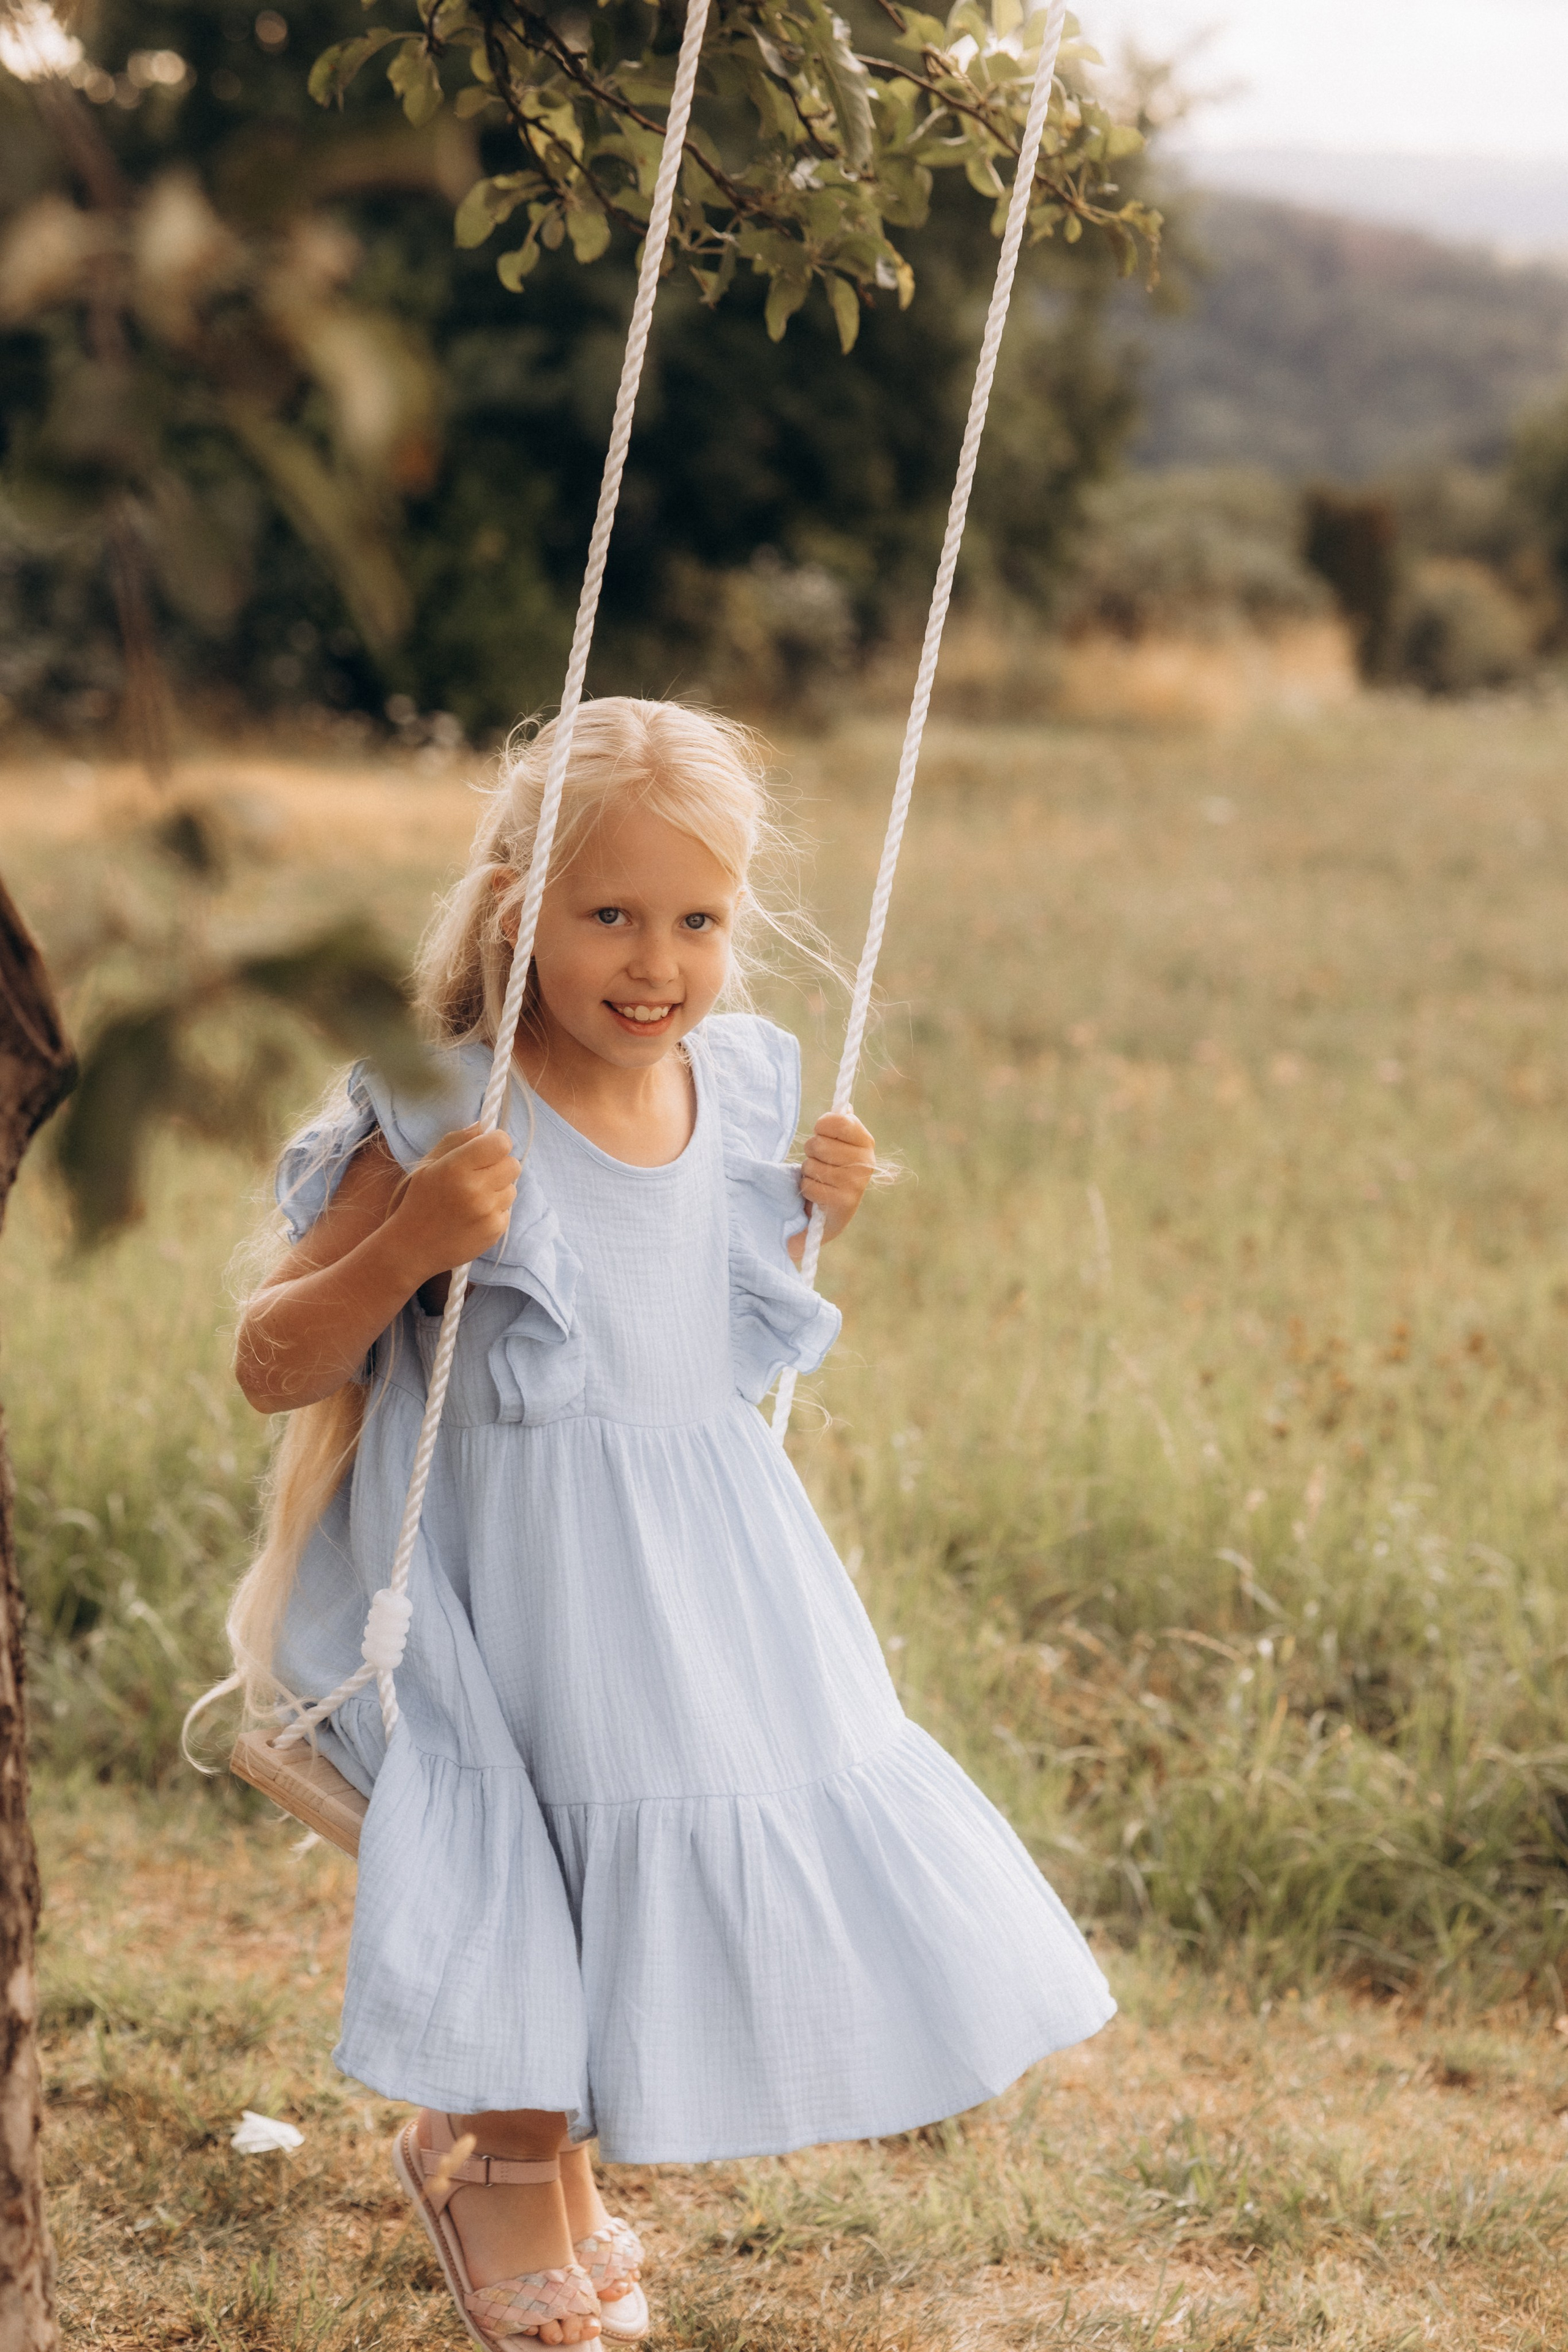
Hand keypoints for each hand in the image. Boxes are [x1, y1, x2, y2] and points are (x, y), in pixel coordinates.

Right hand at [386, 1125, 520, 1281]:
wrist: (412, 1247)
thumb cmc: (419, 1201)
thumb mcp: (429, 1165)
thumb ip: (458, 1140)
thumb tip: (484, 1125)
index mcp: (456, 1167)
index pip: (501, 1142)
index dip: (496, 1143)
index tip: (486, 1150)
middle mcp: (475, 1188)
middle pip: (513, 1164)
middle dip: (499, 1166)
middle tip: (480, 1175)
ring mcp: (487, 1211)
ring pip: (512, 1187)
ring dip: (498, 1189)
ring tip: (473, 1199)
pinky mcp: (495, 1230)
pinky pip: (507, 1209)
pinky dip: (495, 1210)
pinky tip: (473, 1216)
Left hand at [791, 1111, 876, 1259]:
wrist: (835, 1211)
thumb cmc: (834, 1168)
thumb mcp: (841, 1143)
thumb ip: (842, 1124)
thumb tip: (845, 1107)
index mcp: (866, 1142)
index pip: (839, 1121)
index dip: (822, 1125)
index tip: (821, 1132)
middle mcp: (866, 1162)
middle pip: (819, 1144)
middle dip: (811, 1151)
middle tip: (820, 1159)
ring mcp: (856, 1183)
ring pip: (811, 1165)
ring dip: (808, 1171)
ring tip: (820, 1177)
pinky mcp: (843, 1202)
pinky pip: (809, 1185)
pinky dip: (807, 1188)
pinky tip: (818, 1192)